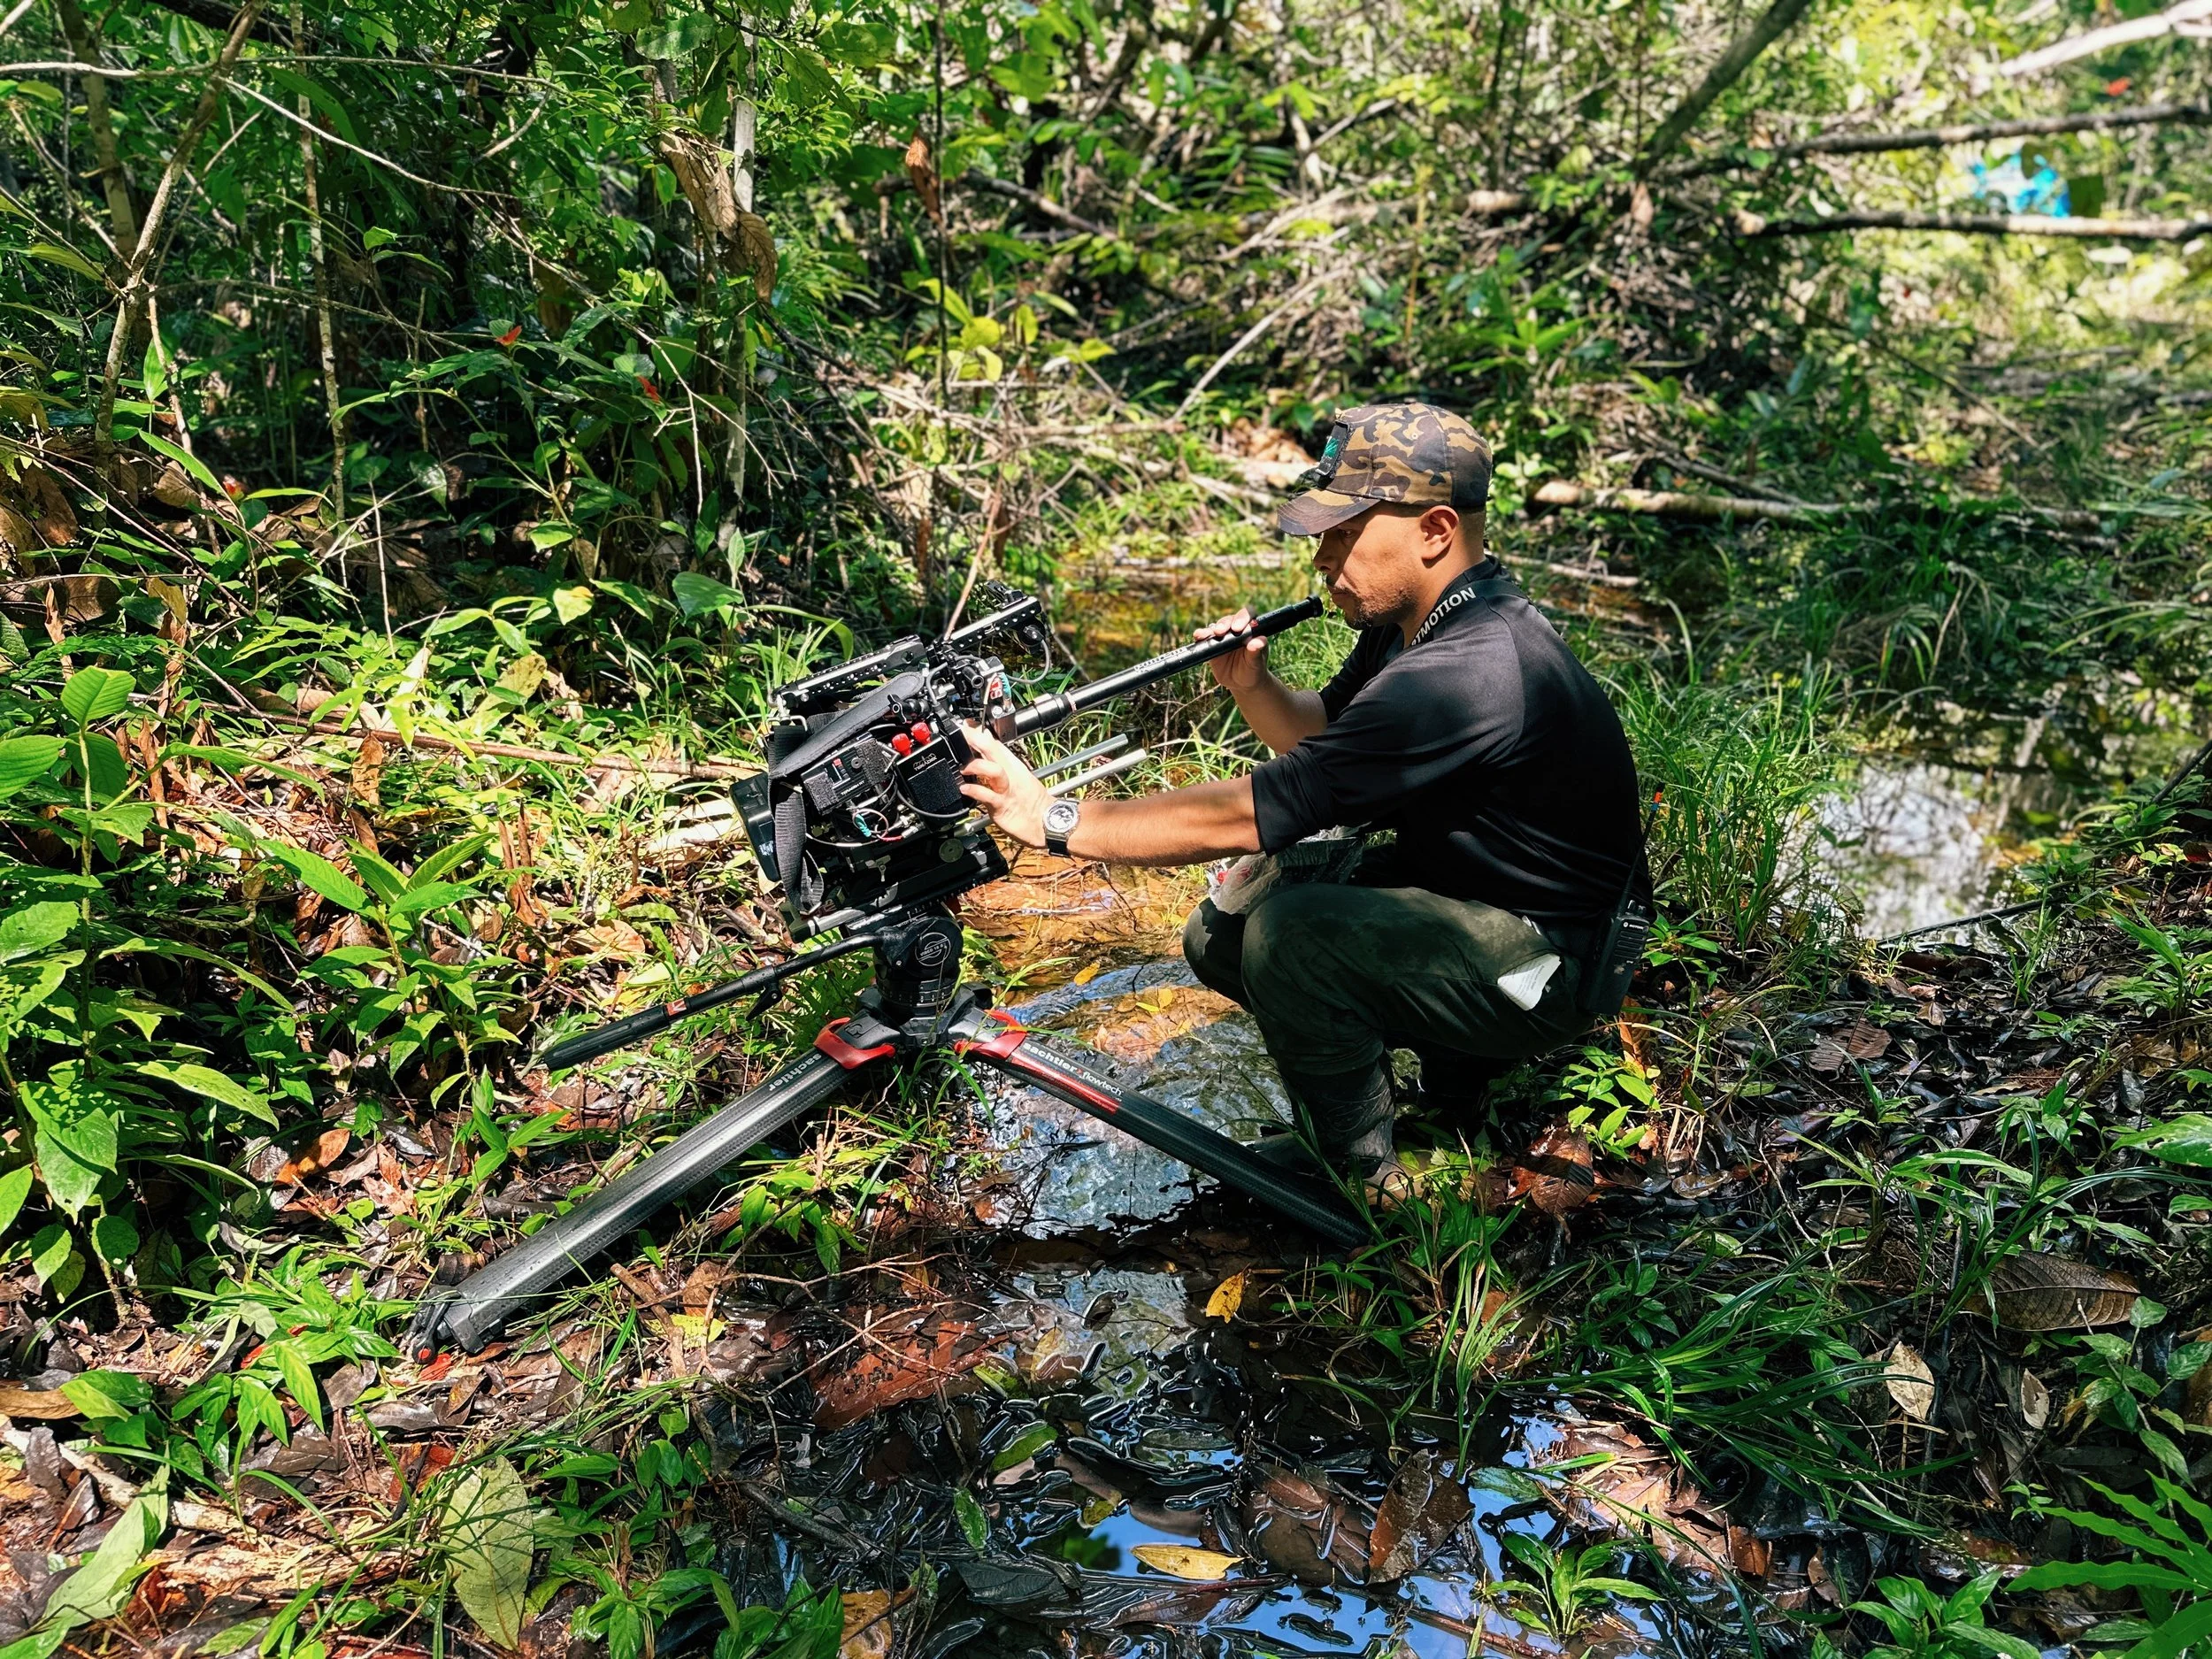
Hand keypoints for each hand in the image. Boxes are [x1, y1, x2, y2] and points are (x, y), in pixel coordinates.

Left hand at [959, 722, 1051, 848]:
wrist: (1047, 822)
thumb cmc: (1032, 802)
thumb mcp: (1018, 776)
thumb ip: (1001, 761)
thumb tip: (988, 745)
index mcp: (1012, 765)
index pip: (994, 742)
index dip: (978, 732)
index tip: (964, 726)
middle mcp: (1009, 773)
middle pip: (993, 749)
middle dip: (976, 739)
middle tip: (960, 733)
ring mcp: (1006, 789)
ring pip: (994, 770)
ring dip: (977, 765)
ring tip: (963, 767)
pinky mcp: (1002, 806)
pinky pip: (987, 796)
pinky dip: (975, 791)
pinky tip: (965, 789)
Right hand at [1197, 608, 1268, 692]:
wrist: (1241, 683)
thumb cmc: (1254, 670)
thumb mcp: (1257, 663)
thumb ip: (1257, 652)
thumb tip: (1257, 642)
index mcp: (1251, 630)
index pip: (1248, 616)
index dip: (1242, 618)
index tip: (1237, 628)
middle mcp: (1237, 629)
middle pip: (1230, 620)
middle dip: (1224, 624)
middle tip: (1220, 632)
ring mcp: (1224, 636)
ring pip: (1217, 627)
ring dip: (1211, 629)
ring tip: (1205, 635)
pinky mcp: (1213, 644)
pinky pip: (1206, 637)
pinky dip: (1202, 635)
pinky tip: (1198, 636)